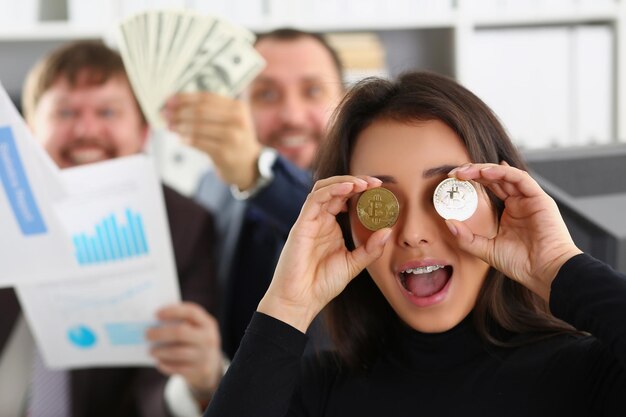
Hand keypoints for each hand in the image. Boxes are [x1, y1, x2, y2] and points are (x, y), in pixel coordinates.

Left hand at [146, 302, 222, 402]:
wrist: (211, 364)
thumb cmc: (195, 340)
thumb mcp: (195, 328)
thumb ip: (180, 322)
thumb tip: (153, 323)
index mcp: (207, 323)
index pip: (191, 312)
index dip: (173, 311)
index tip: (156, 314)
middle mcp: (208, 338)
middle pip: (181, 332)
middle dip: (161, 333)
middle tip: (147, 334)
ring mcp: (204, 355)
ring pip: (178, 352)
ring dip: (161, 351)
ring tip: (150, 351)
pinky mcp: (199, 370)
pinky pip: (177, 368)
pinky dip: (165, 365)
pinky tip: (159, 362)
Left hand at [162, 92, 261, 190]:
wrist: (249, 165)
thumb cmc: (234, 140)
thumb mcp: (230, 120)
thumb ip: (210, 110)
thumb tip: (177, 104)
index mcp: (237, 107)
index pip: (206, 97)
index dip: (184, 98)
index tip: (168, 100)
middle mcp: (237, 120)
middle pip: (201, 111)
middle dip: (179, 111)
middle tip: (165, 114)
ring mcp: (232, 137)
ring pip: (198, 127)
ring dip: (180, 126)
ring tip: (170, 126)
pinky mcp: (224, 153)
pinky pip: (199, 143)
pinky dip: (187, 140)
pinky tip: (180, 139)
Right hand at [257, 175, 392, 332]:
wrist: (301, 300)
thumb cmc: (322, 284)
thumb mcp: (353, 265)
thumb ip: (370, 249)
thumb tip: (388, 231)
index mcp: (331, 226)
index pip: (344, 198)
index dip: (361, 189)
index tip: (380, 188)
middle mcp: (319, 220)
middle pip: (334, 189)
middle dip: (355, 181)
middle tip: (375, 182)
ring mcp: (310, 221)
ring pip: (323, 189)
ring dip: (344, 182)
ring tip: (363, 183)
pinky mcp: (301, 225)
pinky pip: (314, 200)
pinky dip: (331, 191)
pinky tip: (347, 189)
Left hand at [446, 162, 581, 300]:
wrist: (544, 272)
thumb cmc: (522, 264)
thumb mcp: (486, 250)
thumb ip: (466, 237)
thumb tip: (448, 222)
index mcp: (509, 211)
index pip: (489, 188)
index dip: (472, 181)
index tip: (453, 180)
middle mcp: (519, 202)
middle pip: (495, 178)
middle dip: (474, 172)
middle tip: (456, 172)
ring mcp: (530, 199)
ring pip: (506, 174)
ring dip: (485, 169)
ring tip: (467, 171)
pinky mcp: (540, 199)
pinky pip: (521, 179)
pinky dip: (504, 172)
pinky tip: (486, 172)